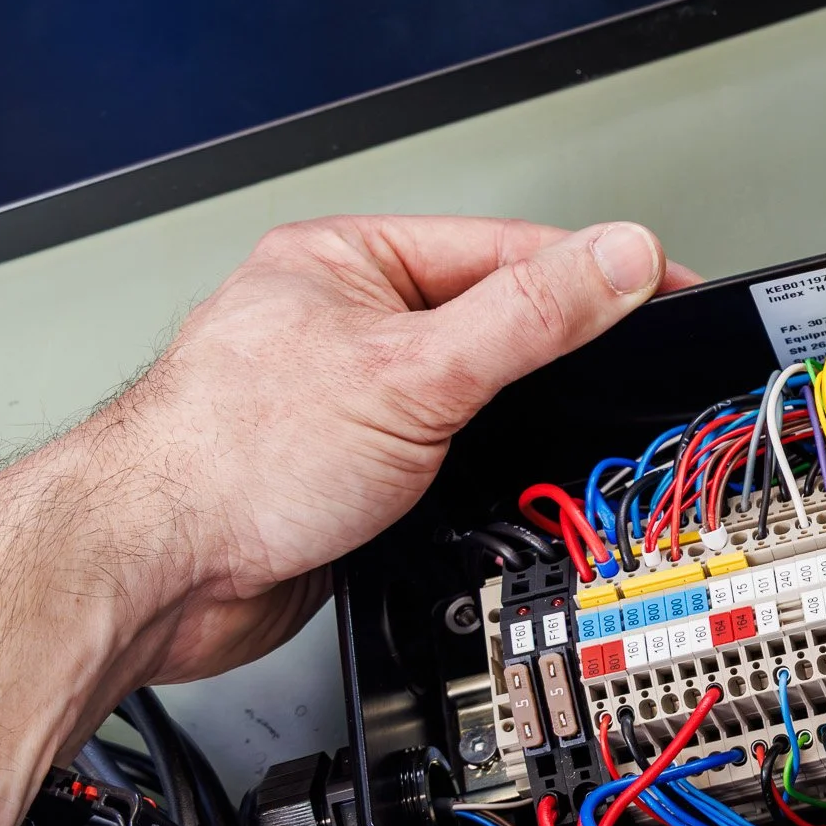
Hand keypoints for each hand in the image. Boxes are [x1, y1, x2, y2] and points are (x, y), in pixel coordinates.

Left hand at [98, 216, 696, 679]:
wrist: (158, 575)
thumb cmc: (228, 457)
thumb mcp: (414, 372)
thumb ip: (529, 316)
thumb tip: (619, 260)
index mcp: (349, 260)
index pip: (507, 250)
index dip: (596, 273)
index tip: (667, 289)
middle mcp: (347, 321)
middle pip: (497, 320)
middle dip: (565, 348)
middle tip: (638, 358)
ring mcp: (351, 397)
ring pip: (477, 393)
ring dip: (527, 414)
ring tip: (581, 416)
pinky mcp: (357, 469)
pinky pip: (453, 453)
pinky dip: (492, 467)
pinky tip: (509, 477)